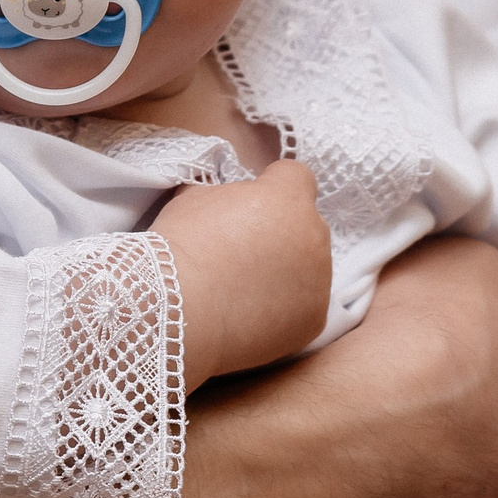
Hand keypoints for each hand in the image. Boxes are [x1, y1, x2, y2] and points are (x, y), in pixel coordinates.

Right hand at [151, 159, 328, 383]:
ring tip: (242, 290)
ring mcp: (319, 282)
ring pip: (308, 269)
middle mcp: (314, 236)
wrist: (179, 310)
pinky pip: (303, 307)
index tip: (252, 203)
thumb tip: (225, 204)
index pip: (296, 177)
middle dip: (280, 233)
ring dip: (284, 273)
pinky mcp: (314, 320)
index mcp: (287, 198)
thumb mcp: (195, 199)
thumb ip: (226, 195)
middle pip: (306, 225)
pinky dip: (282, 311)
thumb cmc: (182, 248)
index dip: (273, 187)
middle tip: (241, 252)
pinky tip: (249, 315)